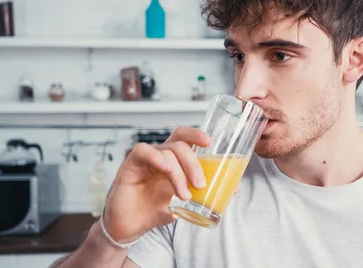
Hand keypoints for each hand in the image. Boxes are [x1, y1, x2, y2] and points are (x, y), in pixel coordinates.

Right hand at [102, 126, 209, 242]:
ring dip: (180, 173)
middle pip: (180, 143)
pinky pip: (143, 151)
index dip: (196, 134)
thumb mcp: (184, 202)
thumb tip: (233, 187)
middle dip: (194, 163)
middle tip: (201, 184)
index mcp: (173, 159)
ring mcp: (145, 159)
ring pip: (167, 151)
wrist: (130, 227)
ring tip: (184, 195)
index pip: (184, 137)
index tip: (210, 142)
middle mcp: (159, 155)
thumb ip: (204, 193)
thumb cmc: (155, 210)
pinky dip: (158, 158)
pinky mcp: (129, 166)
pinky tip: (167, 171)